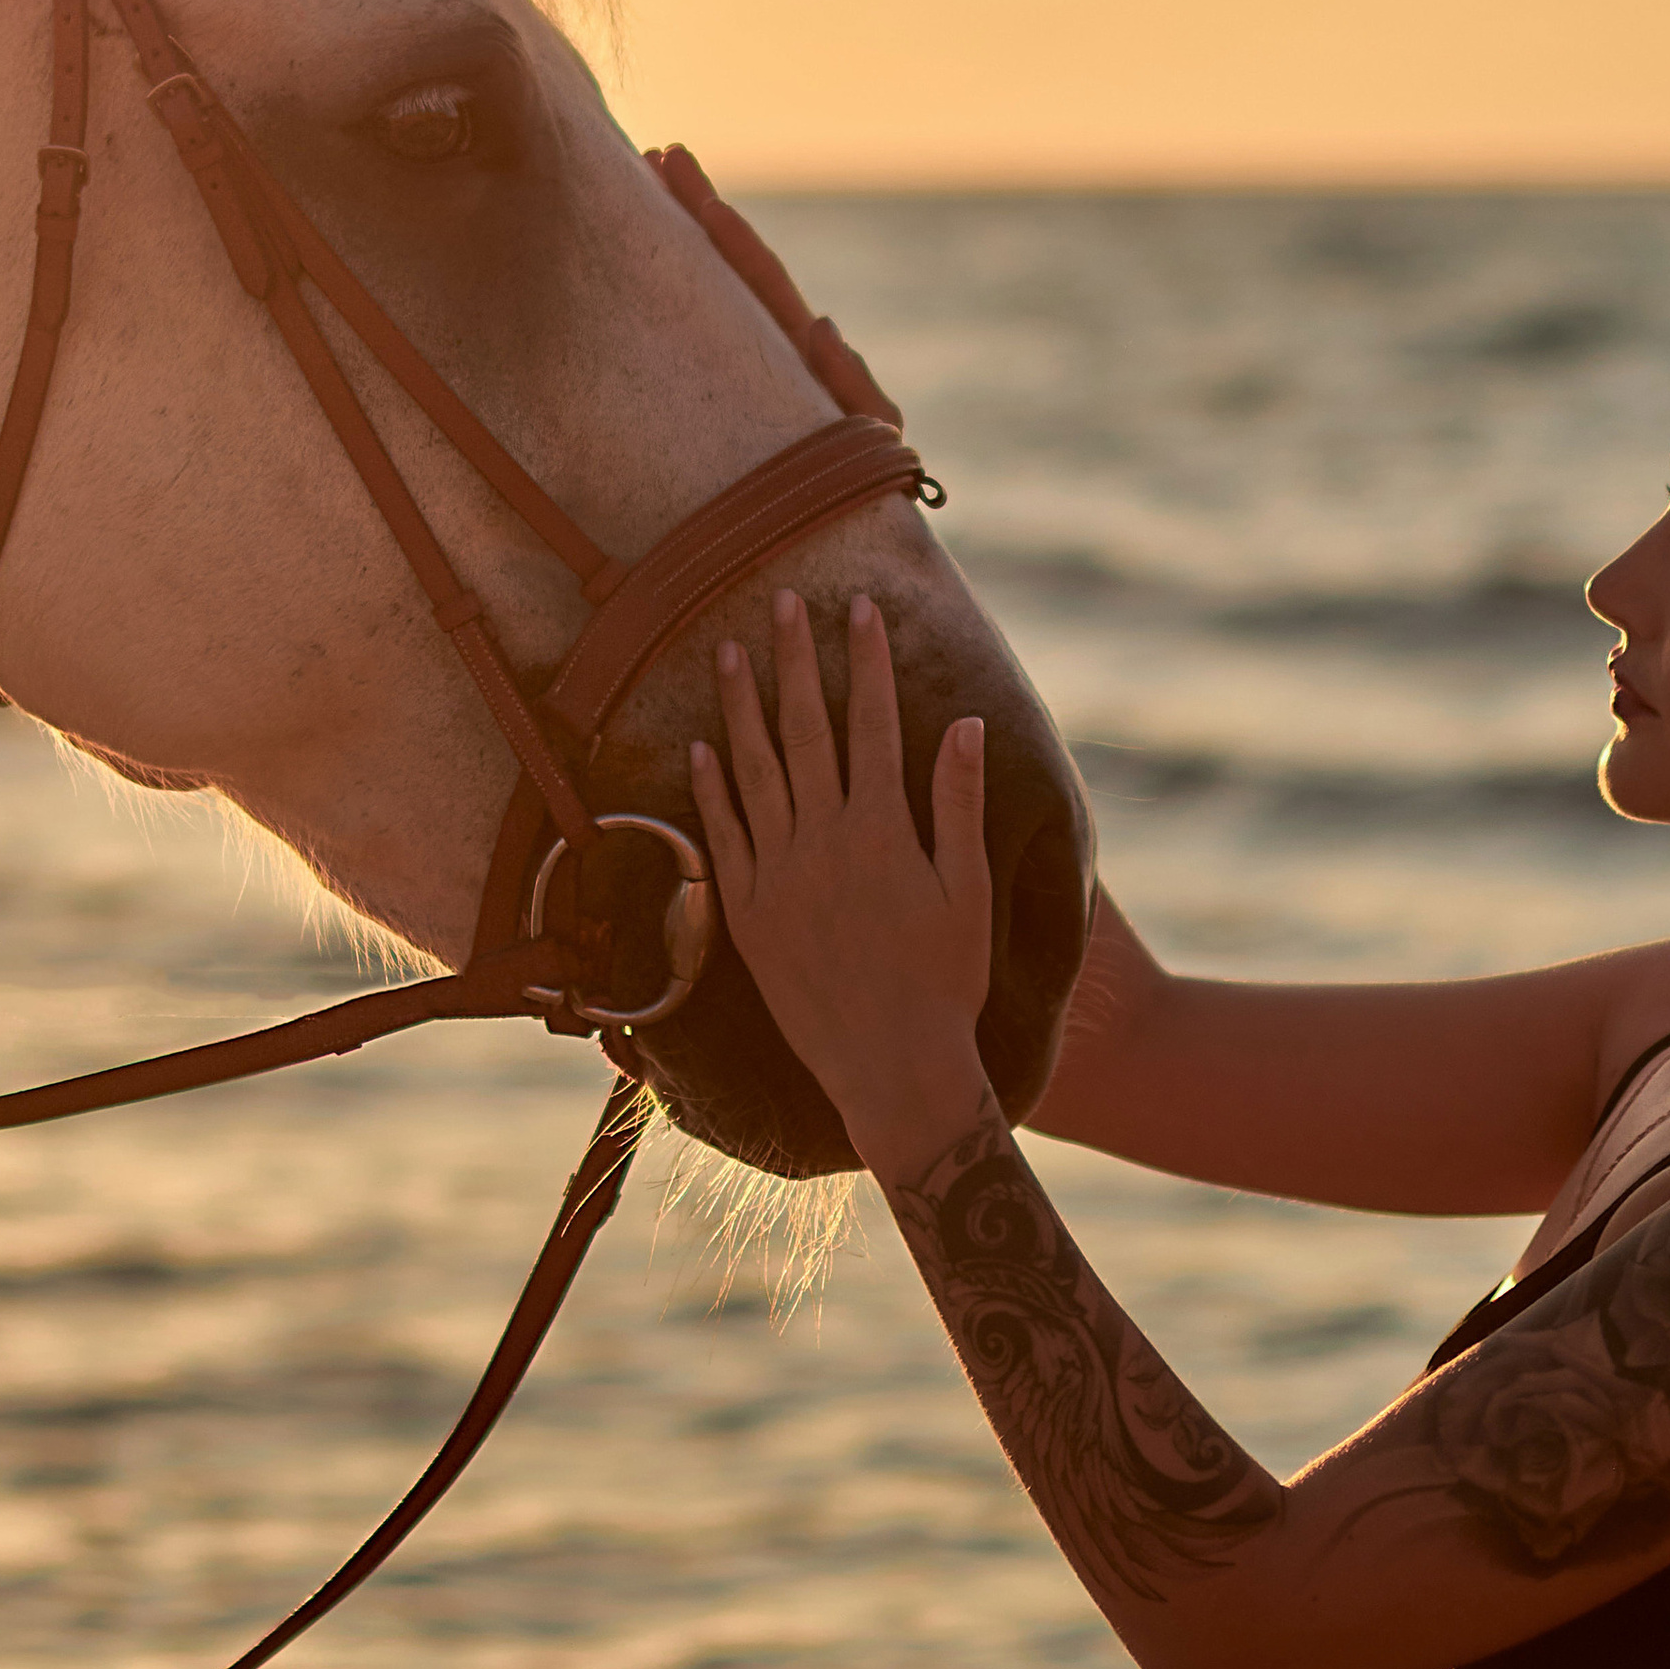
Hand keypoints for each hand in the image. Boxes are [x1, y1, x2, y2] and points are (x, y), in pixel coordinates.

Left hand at [691, 589, 996, 1172]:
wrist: (892, 1066)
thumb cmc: (945, 981)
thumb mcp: (968, 890)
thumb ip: (959, 803)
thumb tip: (966, 723)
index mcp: (883, 829)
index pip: (872, 722)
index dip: (866, 660)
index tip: (859, 608)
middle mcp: (824, 840)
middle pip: (805, 729)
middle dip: (796, 660)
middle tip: (782, 602)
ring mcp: (780, 874)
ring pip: (753, 770)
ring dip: (740, 705)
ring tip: (728, 651)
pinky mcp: (748, 911)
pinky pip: (722, 835)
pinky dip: (709, 787)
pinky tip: (701, 746)